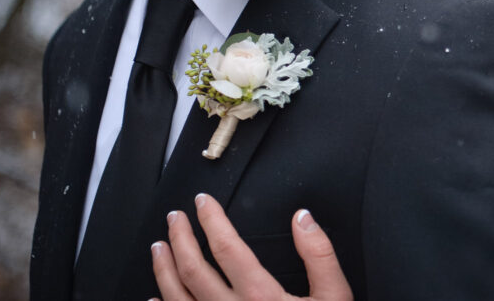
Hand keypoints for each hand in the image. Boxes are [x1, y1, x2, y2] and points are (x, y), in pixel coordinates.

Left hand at [151, 193, 351, 300]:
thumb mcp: (335, 297)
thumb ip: (320, 255)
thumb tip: (302, 218)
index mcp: (261, 298)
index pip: (227, 248)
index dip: (212, 220)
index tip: (203, 202)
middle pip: (194, 270)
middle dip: (180, 238)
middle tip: (175, 218)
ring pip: (177, 298)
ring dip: (163, 269)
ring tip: (158, 247)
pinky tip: (157, 298)